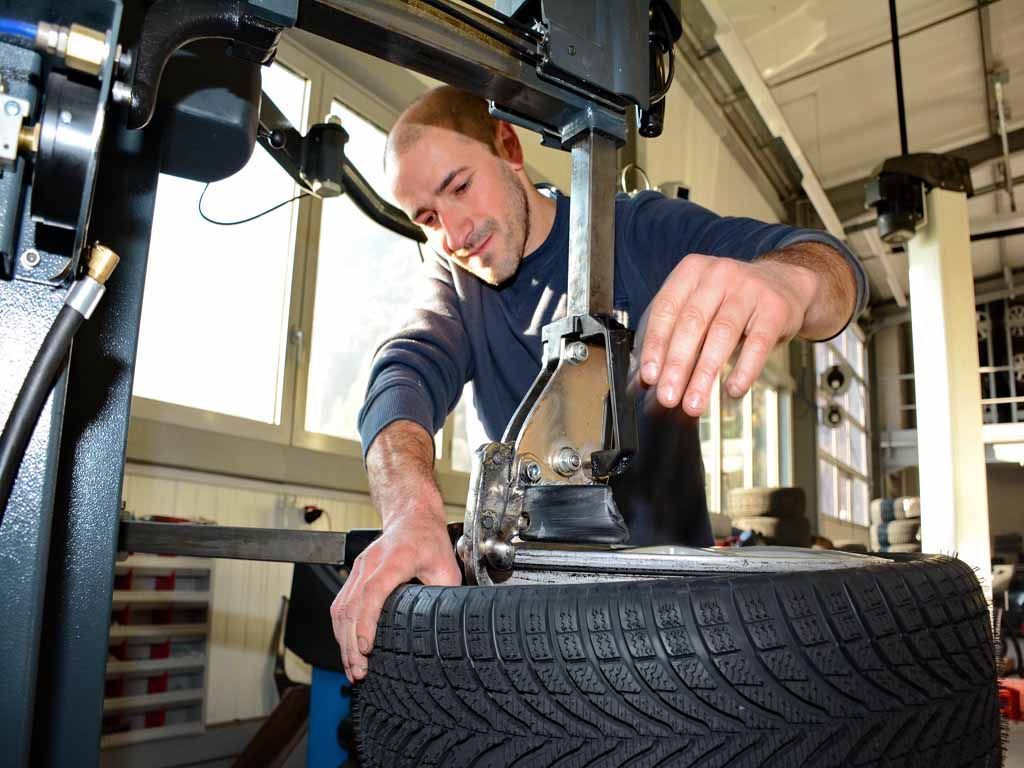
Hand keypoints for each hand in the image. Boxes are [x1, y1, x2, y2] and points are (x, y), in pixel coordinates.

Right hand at [331, 518, 460, 682]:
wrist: (412, 515)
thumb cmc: (429, 538)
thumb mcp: (447, 565)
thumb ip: (444, 595)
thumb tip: (447, 625)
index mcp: (395, 560)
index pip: (373, 593)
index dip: (366, 623)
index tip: (366, 648)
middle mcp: (371, 564)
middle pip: (350, 607)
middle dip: (350, 644)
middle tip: (359, 671)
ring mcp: (359, 569)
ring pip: (340, 609)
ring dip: (342, 641)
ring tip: (352, 668)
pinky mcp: (354, 575)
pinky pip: (341, 605)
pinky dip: (341, 630)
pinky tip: (347, 648)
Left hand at [639, 253, 819, 414]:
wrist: (783, 284)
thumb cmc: (729, 301)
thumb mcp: (698, 306)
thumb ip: (671, 335)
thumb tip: (647, 378)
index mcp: (691, 271)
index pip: (666, 309)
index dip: (655, 345)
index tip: (649, 376)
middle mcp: (719, 274)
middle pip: (692, 323)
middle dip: (677, 365)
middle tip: (668, 396)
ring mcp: (749, 289)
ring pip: (722, 334)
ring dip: (705, 374)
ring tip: (694, 402)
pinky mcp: (775, 308)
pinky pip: (758, 343)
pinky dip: (744, 370)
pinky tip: (732, 390)